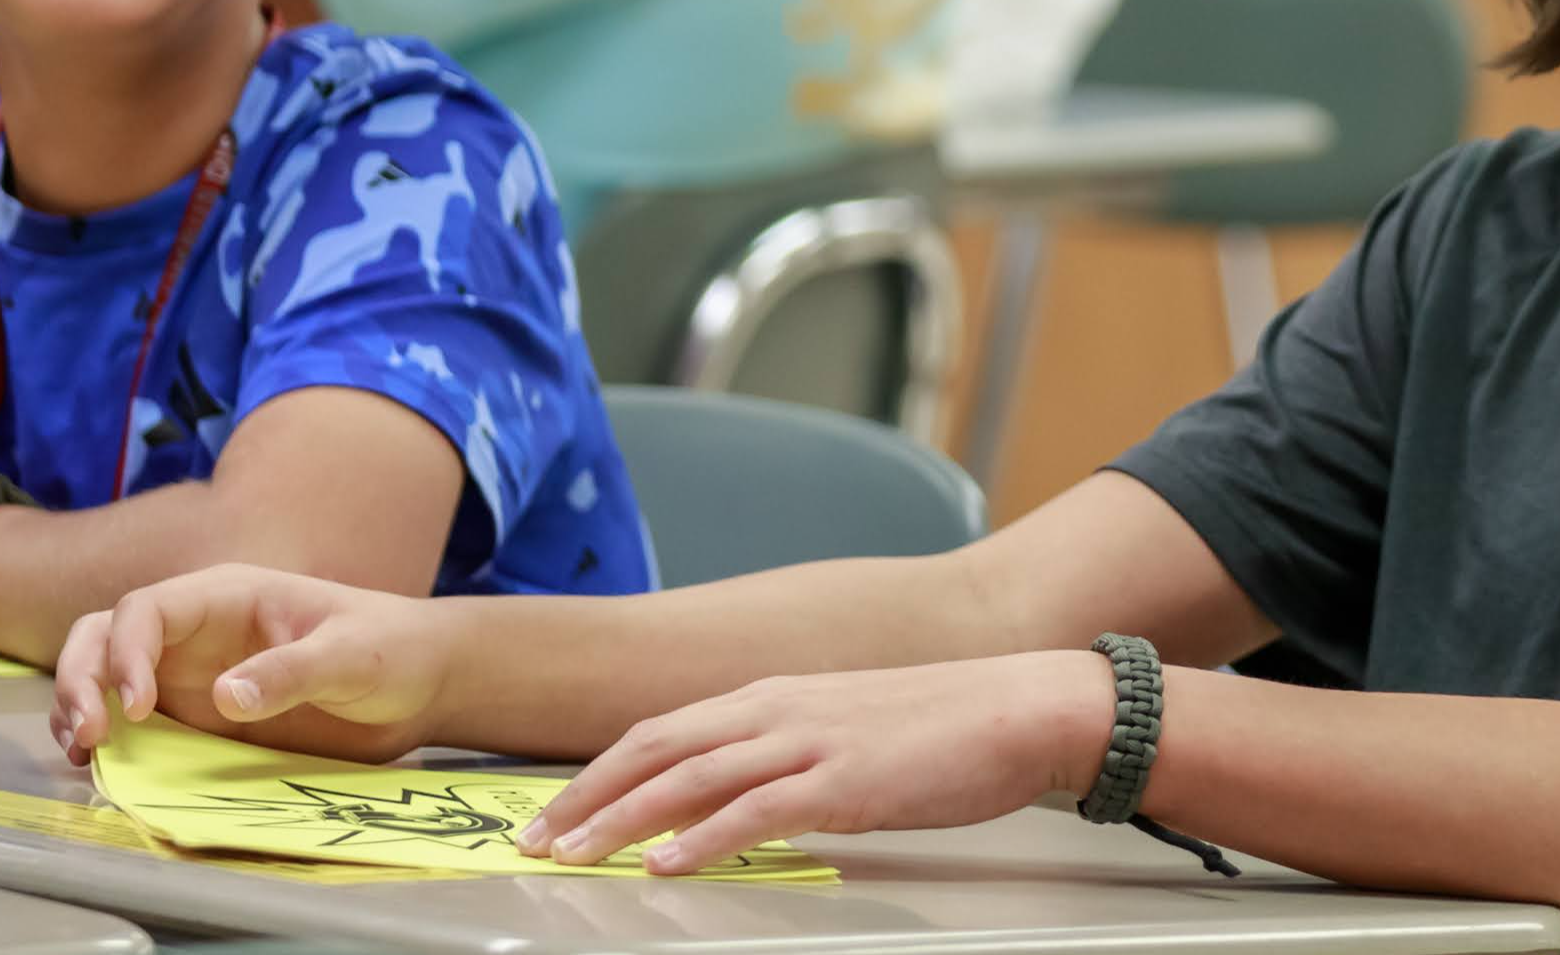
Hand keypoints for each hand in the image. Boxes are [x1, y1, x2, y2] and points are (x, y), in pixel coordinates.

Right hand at [50, 564, 454, 765]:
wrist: (420, 684)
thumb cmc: (394, 651)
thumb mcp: (354, 657)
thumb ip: (293, 672)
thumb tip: (225, 697)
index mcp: (227, 597)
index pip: (146, 610)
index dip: (126, 654)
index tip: (136, 707)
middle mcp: (195, 631)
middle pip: (103, 635)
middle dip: (78, 677)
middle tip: (88, 735)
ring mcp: (189, 672)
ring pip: (103, 674)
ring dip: (77, 706)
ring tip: (82, 753)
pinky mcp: (196, 715)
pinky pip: (132, 721)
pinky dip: (108, 738)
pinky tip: (102, 766)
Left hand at [515, 651, 1112, 875]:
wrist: (1021, 707)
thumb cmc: (946, 724)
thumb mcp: (846, 728)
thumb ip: (788, 753)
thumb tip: (743, 796)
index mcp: (774, 696)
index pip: (663, 730)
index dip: (601, 770)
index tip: (559, 807)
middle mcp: (778, 709)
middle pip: (655, 748)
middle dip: (587, 795)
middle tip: (538, 838)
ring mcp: (808, 741)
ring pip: (690, 778)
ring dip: (623, 819)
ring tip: (577, 854)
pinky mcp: (843, 779)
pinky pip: (754, 811)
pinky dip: (701, 839)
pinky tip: (668, 863)